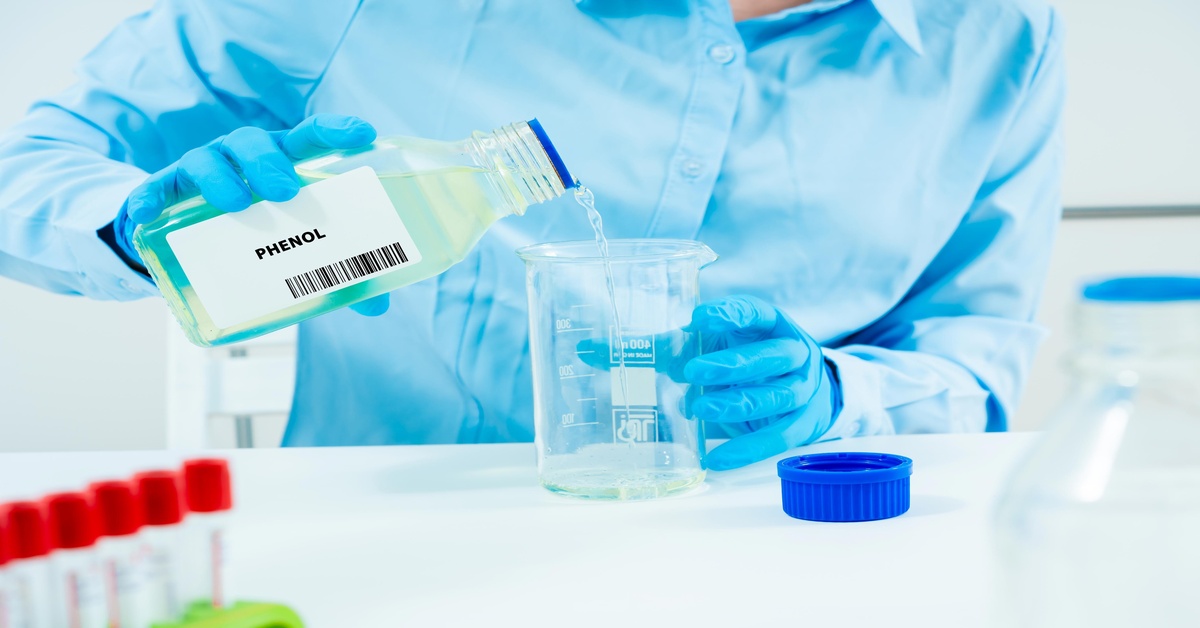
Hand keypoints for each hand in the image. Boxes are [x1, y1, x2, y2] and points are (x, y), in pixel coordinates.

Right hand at [113, 113, 389, 315]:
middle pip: (254, 144)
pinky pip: (152, 190)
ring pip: (207, 160)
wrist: (187, 235)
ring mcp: (200, 171)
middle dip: (269, 163)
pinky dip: (148, 199)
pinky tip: (147, 215)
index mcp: (281, 162)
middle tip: (285, 191)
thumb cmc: (257, 231)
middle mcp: (241, 159)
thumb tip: (378, 307)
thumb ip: (336, 270)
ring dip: (221, 178)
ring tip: (235, 203)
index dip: (336, 131)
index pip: (310, 137)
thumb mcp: (295, 246)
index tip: (364, 134)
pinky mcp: (163, 192)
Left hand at [684, 296, 841, 469]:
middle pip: (770, 356)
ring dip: (738, 404)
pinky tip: (717, 458)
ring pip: (778, 396)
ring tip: (700, 409)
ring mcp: (803, 387)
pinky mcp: (804, 422)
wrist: (802, 388)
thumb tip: (615, 350)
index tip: (697, 318)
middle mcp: (794, 351)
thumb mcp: (715, 345)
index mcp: (770, 324)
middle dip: (733, 365)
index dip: (729, 314)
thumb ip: (674, 347)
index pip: (754, 312)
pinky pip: (779, 438)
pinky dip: (748, 449)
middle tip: (693, 371)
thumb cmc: (748, 359)